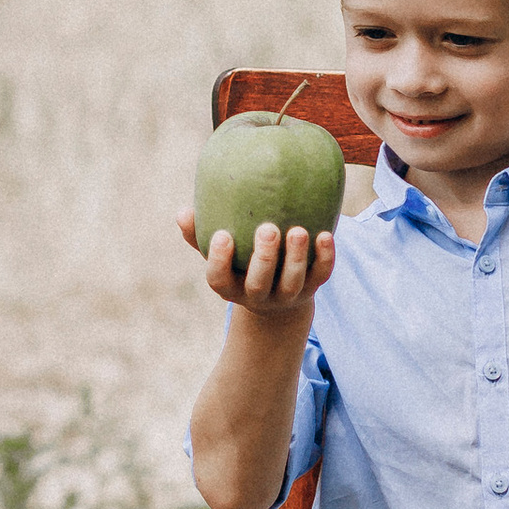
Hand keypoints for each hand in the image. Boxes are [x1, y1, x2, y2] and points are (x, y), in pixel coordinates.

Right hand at [177, 208, 335, 318]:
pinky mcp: (312, 288)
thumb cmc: (238, 263)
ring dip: (297, 257)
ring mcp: (286, 295)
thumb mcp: (219, 254)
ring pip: (292, 282)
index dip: (220, 261)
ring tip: (298, 230)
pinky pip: (321, 275)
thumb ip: (199, 234)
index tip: (223, 235)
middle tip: (268, 229)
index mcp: (231, 287)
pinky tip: (325, 234)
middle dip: (264, 258)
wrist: (276, 297)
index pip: (219, 280)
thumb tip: (182, 211)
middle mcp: (258, 295)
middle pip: (259, 283)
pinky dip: (325, 257)